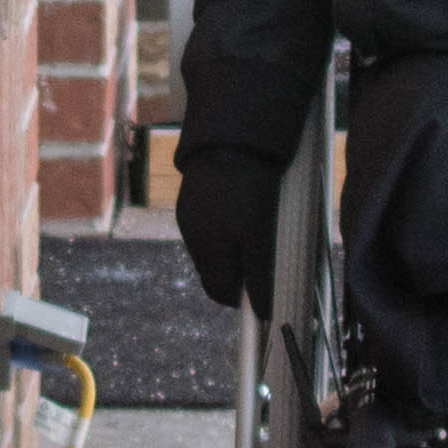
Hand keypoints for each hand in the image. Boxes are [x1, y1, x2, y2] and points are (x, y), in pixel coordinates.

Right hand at [175, 145, 286, 314]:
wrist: (230, 139)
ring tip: (248, 238)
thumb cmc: (251, 187)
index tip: (258, 296)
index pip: (218, 291)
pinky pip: (201, 230)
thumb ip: (257, 272)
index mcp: (209, 248)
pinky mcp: (187, 203)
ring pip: (206, 252)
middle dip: (232, 277)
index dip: (239, 299)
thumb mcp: (260, 233)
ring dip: (225, 255)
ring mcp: (187, 219)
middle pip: (211, 274)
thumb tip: (260, 307)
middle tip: (258, 268)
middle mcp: (193, 237)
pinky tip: (233, 217)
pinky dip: (217, 233)